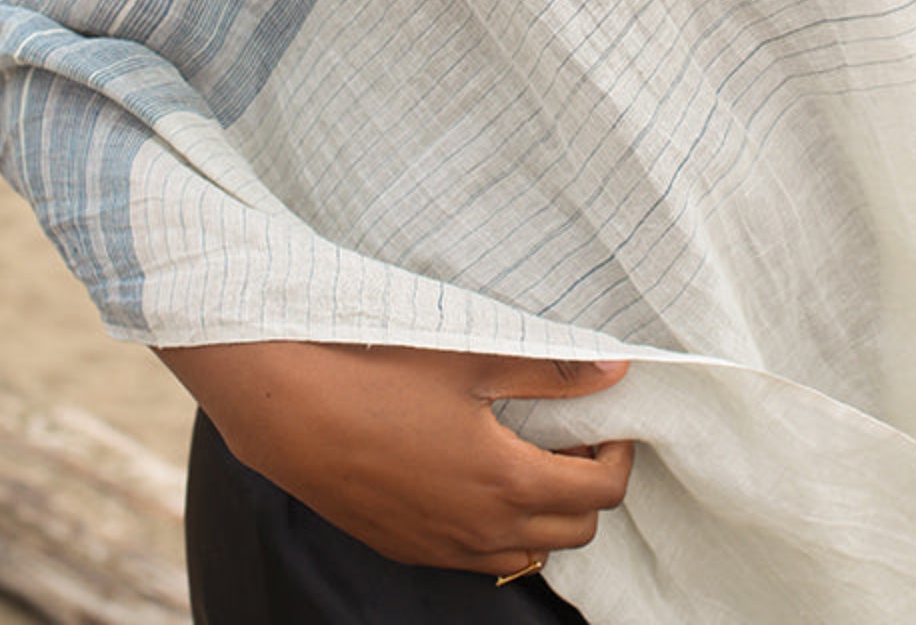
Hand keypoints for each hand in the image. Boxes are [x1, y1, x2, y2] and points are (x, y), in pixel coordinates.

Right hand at [156, 340, 633, 575]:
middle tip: (575, 438)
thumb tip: (615, 367)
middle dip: (589, 487)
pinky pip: (480, 558)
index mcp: (507, 480)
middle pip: (576, 532)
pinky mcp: (410, 550)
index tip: (608, 424)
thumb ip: (552, 368)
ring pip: (528, 554)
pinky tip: (480, 479)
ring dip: (547, 515)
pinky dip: (501, 529)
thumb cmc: (384, 375)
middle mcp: (481, 528)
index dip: (620, 457)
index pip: (600, 493)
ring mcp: (443, 548)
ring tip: (530, 459)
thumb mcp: (476, 357)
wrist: (295, 413)